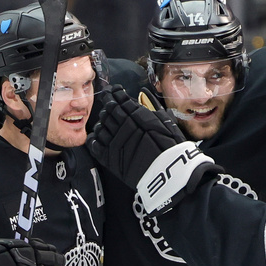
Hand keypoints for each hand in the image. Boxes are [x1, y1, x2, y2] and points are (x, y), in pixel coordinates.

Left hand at [88, 85, 218, 214]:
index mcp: (137, 114)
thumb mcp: (166, 123)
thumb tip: (143, 94)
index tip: (114, 92)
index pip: (119, 98)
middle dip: (110, 106)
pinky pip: (94, 143)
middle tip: (112, 107)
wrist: (167, 174)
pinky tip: (101, 136)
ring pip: (100, 124)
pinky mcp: (108, 157)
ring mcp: (114, 141)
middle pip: (109, 110)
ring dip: (103, 121)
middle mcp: (123, 125)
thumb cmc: (171, 149)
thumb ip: (152, 108)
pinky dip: (96, 137)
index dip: (115, 94)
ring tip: (108, 122)